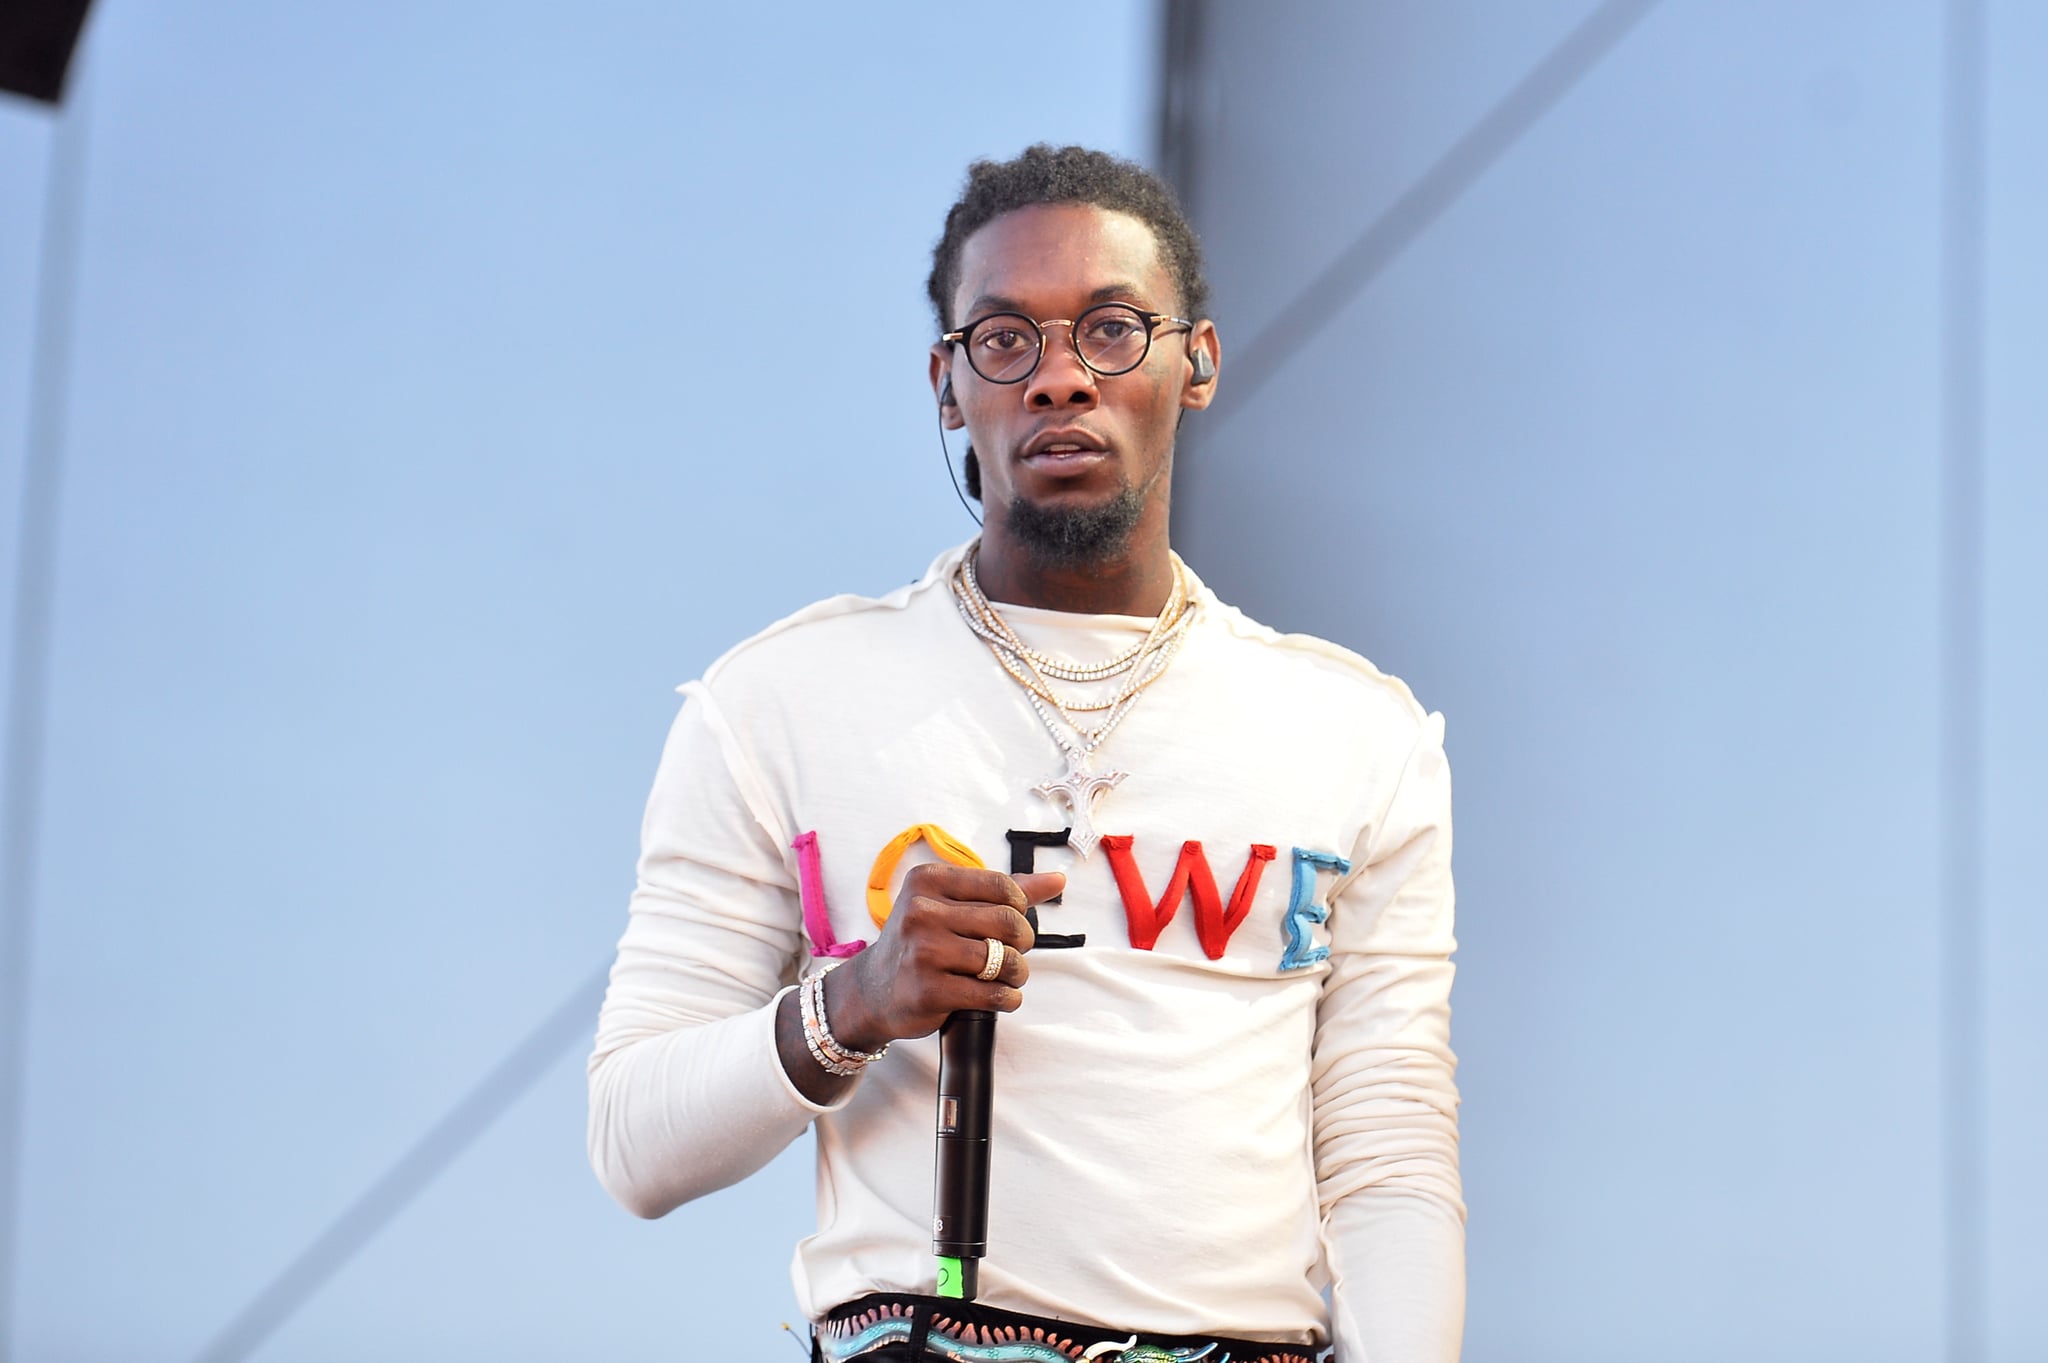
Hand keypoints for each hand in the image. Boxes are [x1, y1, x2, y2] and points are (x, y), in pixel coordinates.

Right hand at [825, 865, 1063, 1049]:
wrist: (872, 991)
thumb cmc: (921, 942)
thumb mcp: (950, 906)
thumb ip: (1004, 892)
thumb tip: (1058, 879)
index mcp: (928, 880)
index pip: (1002, 886)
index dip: (1019, 908)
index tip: (1010, 923)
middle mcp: (921, 912)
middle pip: (1008, 922)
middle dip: (1022, 942)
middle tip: (1013, 952)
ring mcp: (922, 952)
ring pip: (1004, 960)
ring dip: (1017, 973)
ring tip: (1007, 976)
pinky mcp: (928, 991)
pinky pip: (992, 994)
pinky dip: (1007, 998)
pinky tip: (1000, 997)